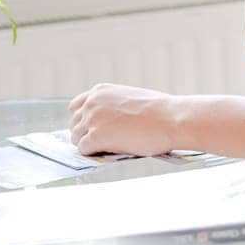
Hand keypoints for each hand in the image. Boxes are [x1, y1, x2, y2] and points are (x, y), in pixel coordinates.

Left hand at [67, 82, 181, 156]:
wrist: (170, 119)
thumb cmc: (158, 111)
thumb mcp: (129, 97)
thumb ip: (112, 105)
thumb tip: (106, 120)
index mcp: (99, 91)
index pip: (76, 106)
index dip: (83, 119)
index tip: (90, 127)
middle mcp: (91, 103)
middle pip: (74, 123)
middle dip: (84, 133)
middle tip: (99, 142)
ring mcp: (92, 120)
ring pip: (76, 137)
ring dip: (88, 144)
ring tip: (105, 148)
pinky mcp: (95, 137)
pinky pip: (84, 149)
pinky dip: (93, 153)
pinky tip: (107, 152)